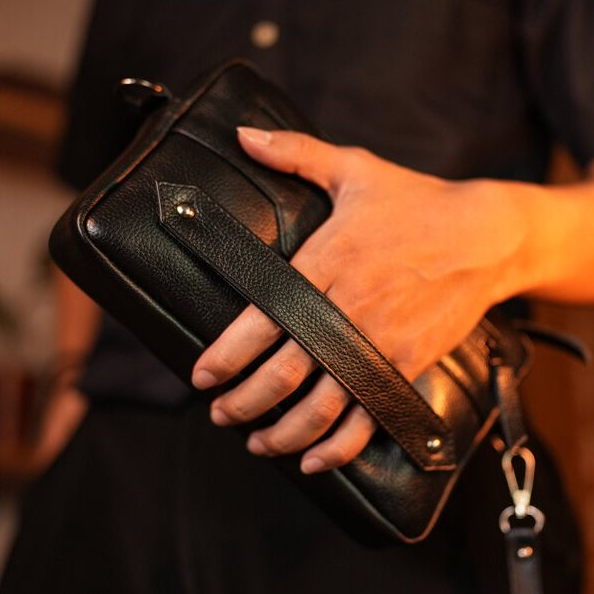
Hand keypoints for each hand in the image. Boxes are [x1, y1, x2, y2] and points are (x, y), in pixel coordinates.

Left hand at [192, 127, 527, 473]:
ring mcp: (378, 343)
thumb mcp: (355, 170)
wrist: (483, 235)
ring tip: (256, 443)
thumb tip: (243, 135)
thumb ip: (295, 153)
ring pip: (322, 406)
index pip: (261, 320)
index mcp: (324, 264)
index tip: (201, 376)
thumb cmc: (415, 202)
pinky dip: (339, 447)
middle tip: (219, 414)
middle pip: (283, 373)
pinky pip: (367, 416)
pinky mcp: (405, 364)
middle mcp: (345, 311)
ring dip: (283, 432)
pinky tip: (314, 460)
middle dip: (243, 401)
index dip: (226, 355)